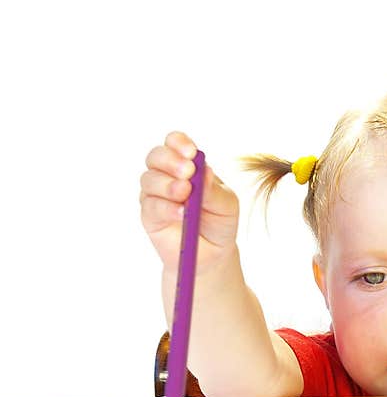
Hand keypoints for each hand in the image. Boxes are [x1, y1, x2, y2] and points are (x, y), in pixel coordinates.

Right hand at [140, 131, 239, 274]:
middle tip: (188, 173)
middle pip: (156, 156)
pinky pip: (150, 206)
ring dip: (167, 185)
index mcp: (187, 165)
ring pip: (149, 180)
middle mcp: (167, 175)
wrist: (212, 254)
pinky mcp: (149, 216)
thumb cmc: (220, 222)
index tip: (191, 152)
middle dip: (170, 161)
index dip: (179, 143)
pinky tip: (180, 213)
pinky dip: (166, 208)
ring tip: (185, 194)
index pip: (175, 143)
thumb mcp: (226, 205)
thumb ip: (213, 189)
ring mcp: (155, 195)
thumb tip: (204, 170)